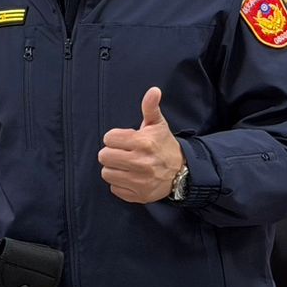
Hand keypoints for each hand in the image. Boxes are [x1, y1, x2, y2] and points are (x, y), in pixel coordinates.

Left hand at [98, 87, 184, 203]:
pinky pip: (115, 189)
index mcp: (143, 143)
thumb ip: (150, 107)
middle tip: (122, 152)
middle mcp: (141, 163)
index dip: (115, 138)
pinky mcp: (139, 195)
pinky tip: (130, 177)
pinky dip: (120, 184)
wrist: (183, 172)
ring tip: (125, 165)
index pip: (108, 138)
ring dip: (114, 168)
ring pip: (107, 173)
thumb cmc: (164, 146)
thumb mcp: (157, 124)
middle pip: (104, 156)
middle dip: (111, 153)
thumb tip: (154, 91)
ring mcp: (140, 181)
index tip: (124, 139)